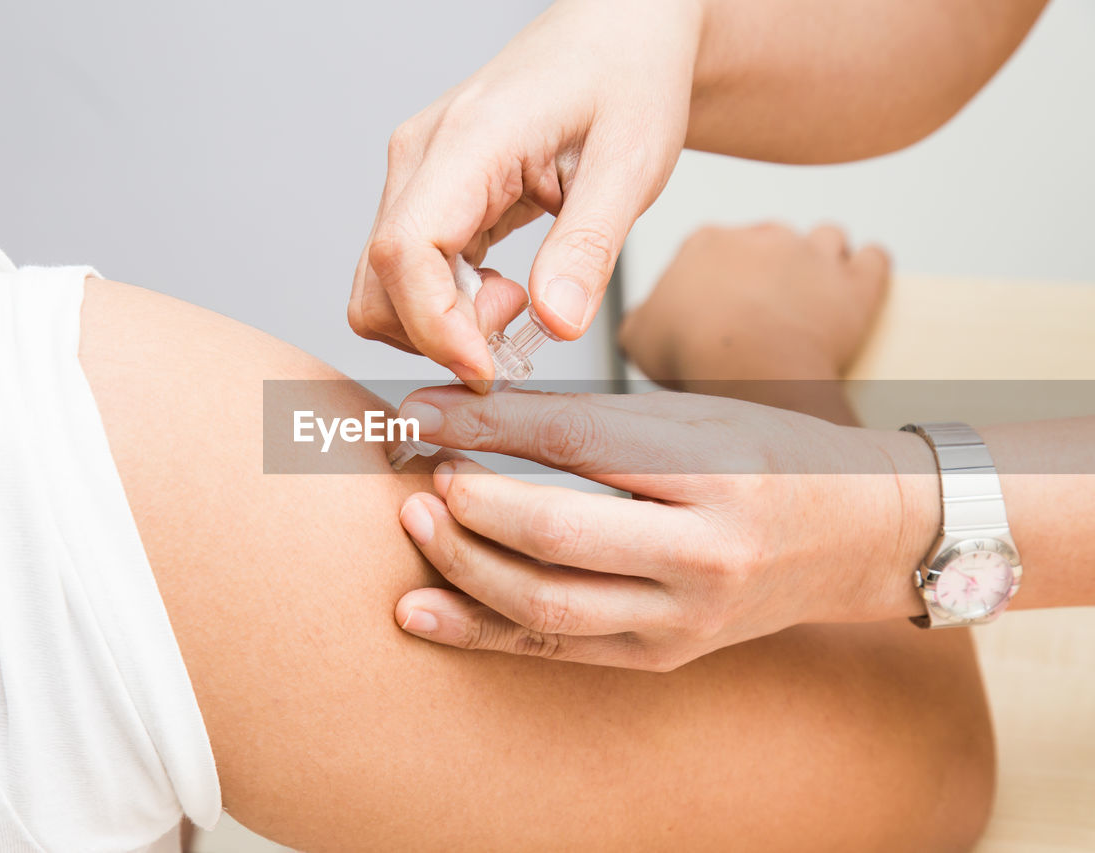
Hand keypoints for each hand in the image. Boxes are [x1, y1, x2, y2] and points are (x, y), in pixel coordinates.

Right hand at [348, 0, 703, 384]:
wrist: (617, 36)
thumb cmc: (626, 78)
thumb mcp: (632, 164)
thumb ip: (589, 248)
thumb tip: (555, 324)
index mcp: (467, 141)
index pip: (405, 252)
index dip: (436, 327)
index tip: (489, 366)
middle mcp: (421, 157)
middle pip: (379, 283)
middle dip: (440, 333)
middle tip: (519, 323)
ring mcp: (415, 176)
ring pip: (382, 288)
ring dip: (441, 323)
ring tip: (515, 300)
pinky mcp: (425, 196)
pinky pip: (406, 275)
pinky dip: (447, 306)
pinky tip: (502, 288)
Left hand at [393, 387, 937, 670]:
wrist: (859, 536)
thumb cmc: (775, 458)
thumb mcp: (693, 416)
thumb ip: (591, 420)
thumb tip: (474, 411)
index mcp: (716, 471)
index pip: (575, 439)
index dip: (483, 422)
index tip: (420, 409)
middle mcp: (705, 553)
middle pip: (554, 532)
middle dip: (468, 501)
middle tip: (420, 471)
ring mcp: (685, 617)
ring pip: (546, 604)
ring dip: (463, 566)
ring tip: (416, 525)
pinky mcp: (664, 656)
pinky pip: (558, 649)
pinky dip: (482, 631)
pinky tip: (421, 612)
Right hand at [619, 223, 889, 385]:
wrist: (749, 368)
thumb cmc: (693, 353)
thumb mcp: (637, 337)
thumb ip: (640, 320)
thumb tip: (641, 321)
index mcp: (706, 243)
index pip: (711, 249)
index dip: (714, 278)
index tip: (713, 309)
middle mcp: (762, 236)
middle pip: (768, 241)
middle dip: (766, 268)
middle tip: (758, 311)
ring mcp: (813, 254)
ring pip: (824, 237)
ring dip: (820, 259)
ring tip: (811, 294)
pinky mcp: (855, 282)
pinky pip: (873, 258)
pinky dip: (867, 268)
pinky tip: (856, 285)